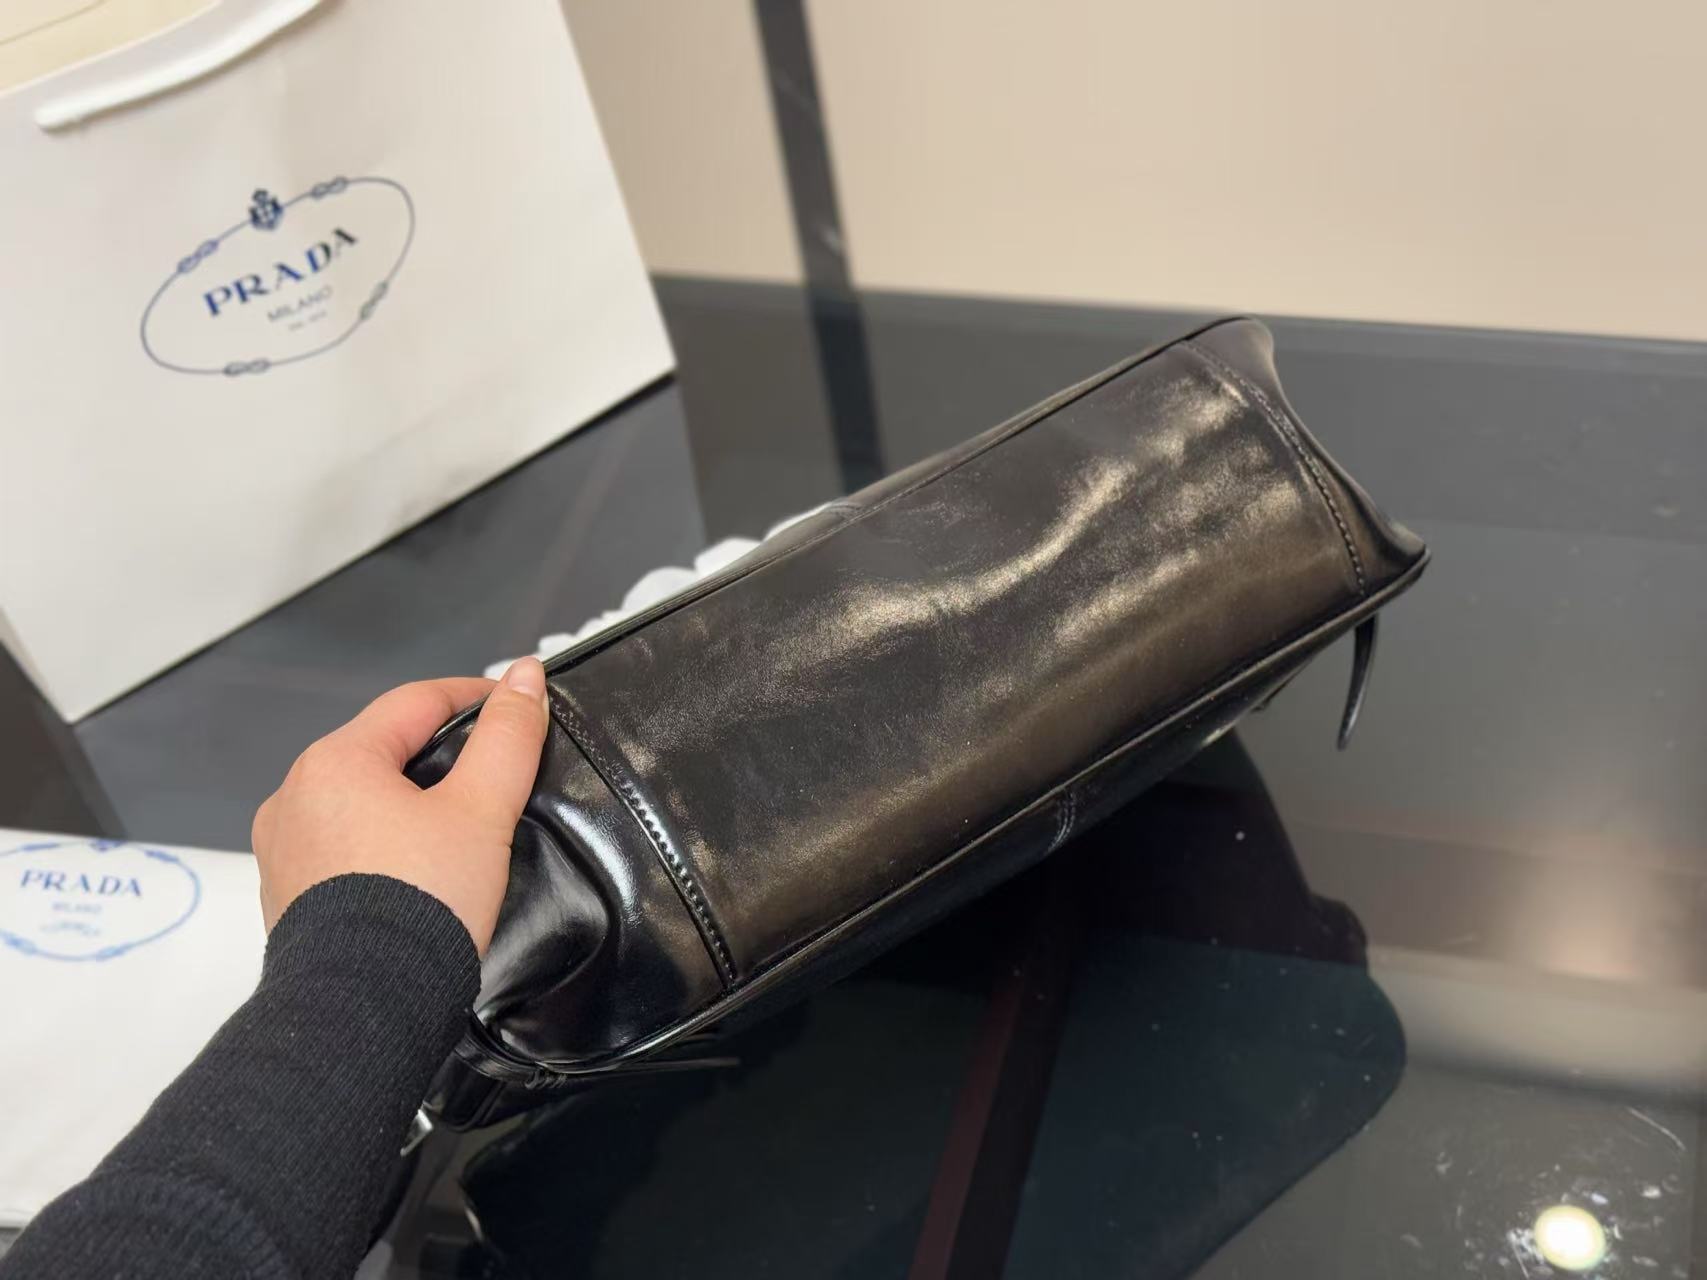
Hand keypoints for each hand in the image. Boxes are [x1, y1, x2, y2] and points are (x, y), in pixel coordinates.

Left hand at [251, 658, 549, 954]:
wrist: (363, 1010)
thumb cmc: (423, 902)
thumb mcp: (482, 811)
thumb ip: (508, 738)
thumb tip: (526, 674)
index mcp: (336, 760)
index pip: (417, 701)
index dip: (476, 697)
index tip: (520, 711)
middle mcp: (293, 795)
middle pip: (384, 750)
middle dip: (441, 755)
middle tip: (496, 778)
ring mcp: (281, 849)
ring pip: (359, 801)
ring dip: (407, 803)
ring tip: (459, 831)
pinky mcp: (284, 896)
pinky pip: (340, 848)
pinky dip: (380, 846)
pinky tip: (415, 874)